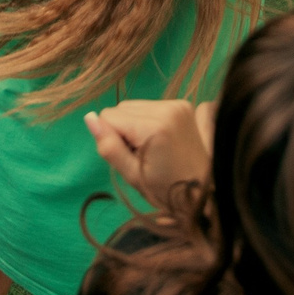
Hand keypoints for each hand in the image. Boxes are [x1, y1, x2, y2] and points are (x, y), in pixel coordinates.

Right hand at [85, 98, 212, 205]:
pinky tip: (161, 140)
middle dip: (123, 130)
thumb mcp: (131, 174)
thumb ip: (108, 146)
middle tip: (142, 155)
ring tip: (152, 149)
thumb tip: (88, 118)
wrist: (204, 191)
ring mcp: (177, 104)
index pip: (108, 116)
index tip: (130, 158)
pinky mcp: (182, 104)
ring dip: (134, 125)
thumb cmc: (166, 190)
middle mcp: (167, 107)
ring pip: (133, 106)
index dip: (112, 139)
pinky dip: (147, 122)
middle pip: (120, 109)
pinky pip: (149, 106)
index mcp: (154, 126)